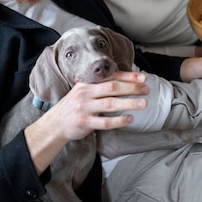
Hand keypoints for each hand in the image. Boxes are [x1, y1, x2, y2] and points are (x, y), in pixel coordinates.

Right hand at [24, 71, 148, 172]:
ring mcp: (85, 108)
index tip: (143, 77)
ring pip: (111, 104)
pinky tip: (130, 119)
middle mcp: (85, 93)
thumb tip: (122, 81)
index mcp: (87, 84)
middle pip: (113, 87)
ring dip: (129, 103)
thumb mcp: (83, 92)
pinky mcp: (85, 123)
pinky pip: (105, 122)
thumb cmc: (73, 107)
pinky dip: (119, 120)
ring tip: (144, 103)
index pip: (110, 77)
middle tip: (147, 89)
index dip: (128, 76)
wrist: (54, 124)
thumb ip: (98, 87)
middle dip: (132, 88)